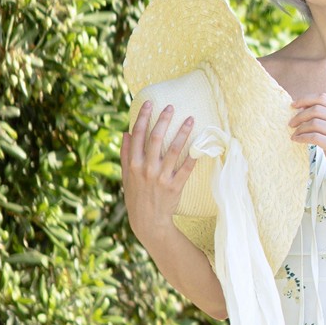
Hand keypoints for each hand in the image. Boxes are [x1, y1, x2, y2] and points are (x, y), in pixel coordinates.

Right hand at [120, 99, 198, 243]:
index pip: (138, 135)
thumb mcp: (126, 176)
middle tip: (171, 107)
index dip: (144, 117)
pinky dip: (193, 156)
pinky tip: (200, 144)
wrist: (147, 221)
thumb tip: (126, 133)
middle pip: (156, 138)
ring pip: (174, 150)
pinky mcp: (174, 186)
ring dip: (183, 132)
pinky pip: (186, 168)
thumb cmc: (136, 196)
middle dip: (163, 119)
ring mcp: (161, 177)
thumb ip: (126, 154)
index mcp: (133, 164)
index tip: (150, 103)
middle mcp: (146, 168)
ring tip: (190, 119)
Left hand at [288, 93, 325, 198]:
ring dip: (300, 128)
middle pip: (318, 109)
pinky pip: (316, 138)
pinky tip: (296, 140)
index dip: (306, 99)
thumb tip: (301, 108)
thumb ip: (324, 120)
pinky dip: (303, 137)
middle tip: (290, 124)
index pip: (324, 98)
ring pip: (316, 123)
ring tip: (294, 134)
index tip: (293, 105)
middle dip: (300, 115)